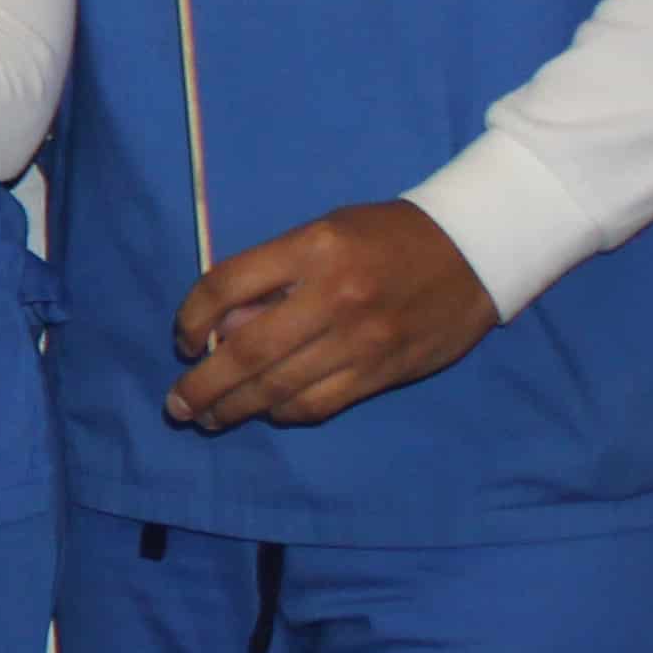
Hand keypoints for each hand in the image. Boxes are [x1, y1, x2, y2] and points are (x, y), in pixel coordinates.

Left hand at [168, 199, 500, 429]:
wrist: (475, 252)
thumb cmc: (387, 238)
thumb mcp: (323, 234)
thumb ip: (273, 276)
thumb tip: (223, 327)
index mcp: (311, 249)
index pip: (226, 285)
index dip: (192, 318)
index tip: (183, 341)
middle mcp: (334, 296)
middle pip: (248, 350)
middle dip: (203, 385)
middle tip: (176, 406)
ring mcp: (362, 338)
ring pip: (281, 386)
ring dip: (235, 408)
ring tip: (208, 418)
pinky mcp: (385, 370)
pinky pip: (321, 402)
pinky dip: (285, 412)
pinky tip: (267, 413)